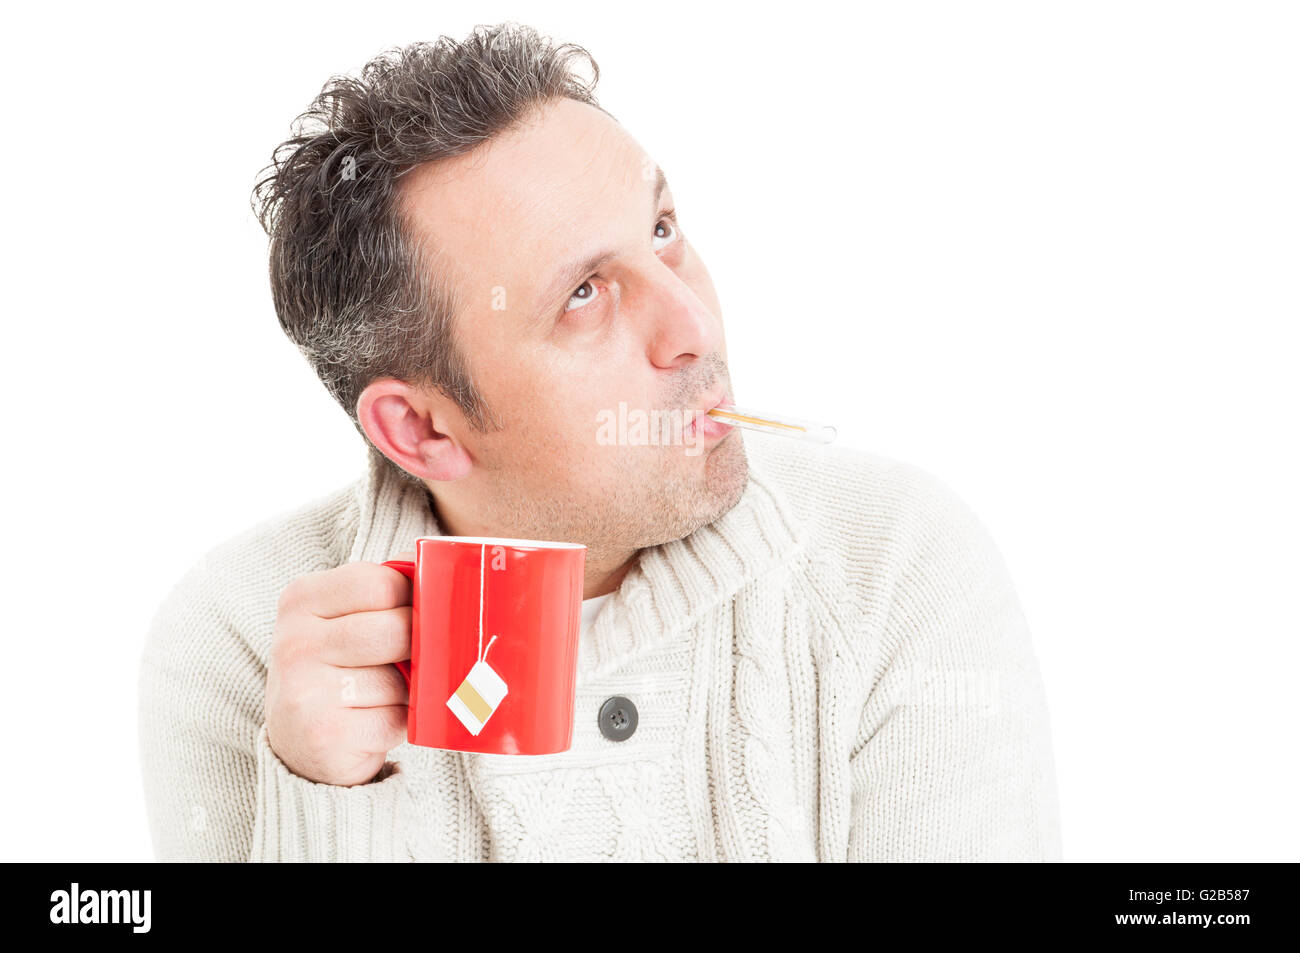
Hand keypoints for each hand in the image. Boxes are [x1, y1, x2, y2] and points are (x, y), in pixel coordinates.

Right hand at [265, 550, 415, 785]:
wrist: (299, 742)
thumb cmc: (336, 670)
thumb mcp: (344, 618)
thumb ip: (384, 591)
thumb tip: (435, 568)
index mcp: (301, 600)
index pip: (382, 584)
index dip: (412, 599)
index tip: (412, 614)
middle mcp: (296, 642)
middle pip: (397, 629)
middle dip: (416, 646)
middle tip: (406, 659)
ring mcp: (306, 691)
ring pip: (401, 678)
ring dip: (408, 690)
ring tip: (380, 695)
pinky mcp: (326, 735)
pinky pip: (396, 719)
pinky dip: (399, 724)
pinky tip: (373, 723)